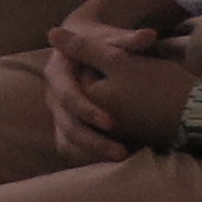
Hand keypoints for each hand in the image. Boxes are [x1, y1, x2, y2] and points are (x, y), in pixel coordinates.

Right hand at [41, 18, 186, 160]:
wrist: (84, 44)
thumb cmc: (99, 41)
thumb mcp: (110, 39)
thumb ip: (128, 40)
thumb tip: (149, 35)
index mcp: (57, 71)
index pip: (68, 95)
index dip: (87, 110)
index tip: (111, 123)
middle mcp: (52, 95)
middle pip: (67, 125)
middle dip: (93, 141)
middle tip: (121, 153)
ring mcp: (58, 112)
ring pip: (67, 140)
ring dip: (92, 153)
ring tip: (121, 160)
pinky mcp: (66, 124)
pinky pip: (72, 147)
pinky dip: (87, 158)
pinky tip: (111, 166)